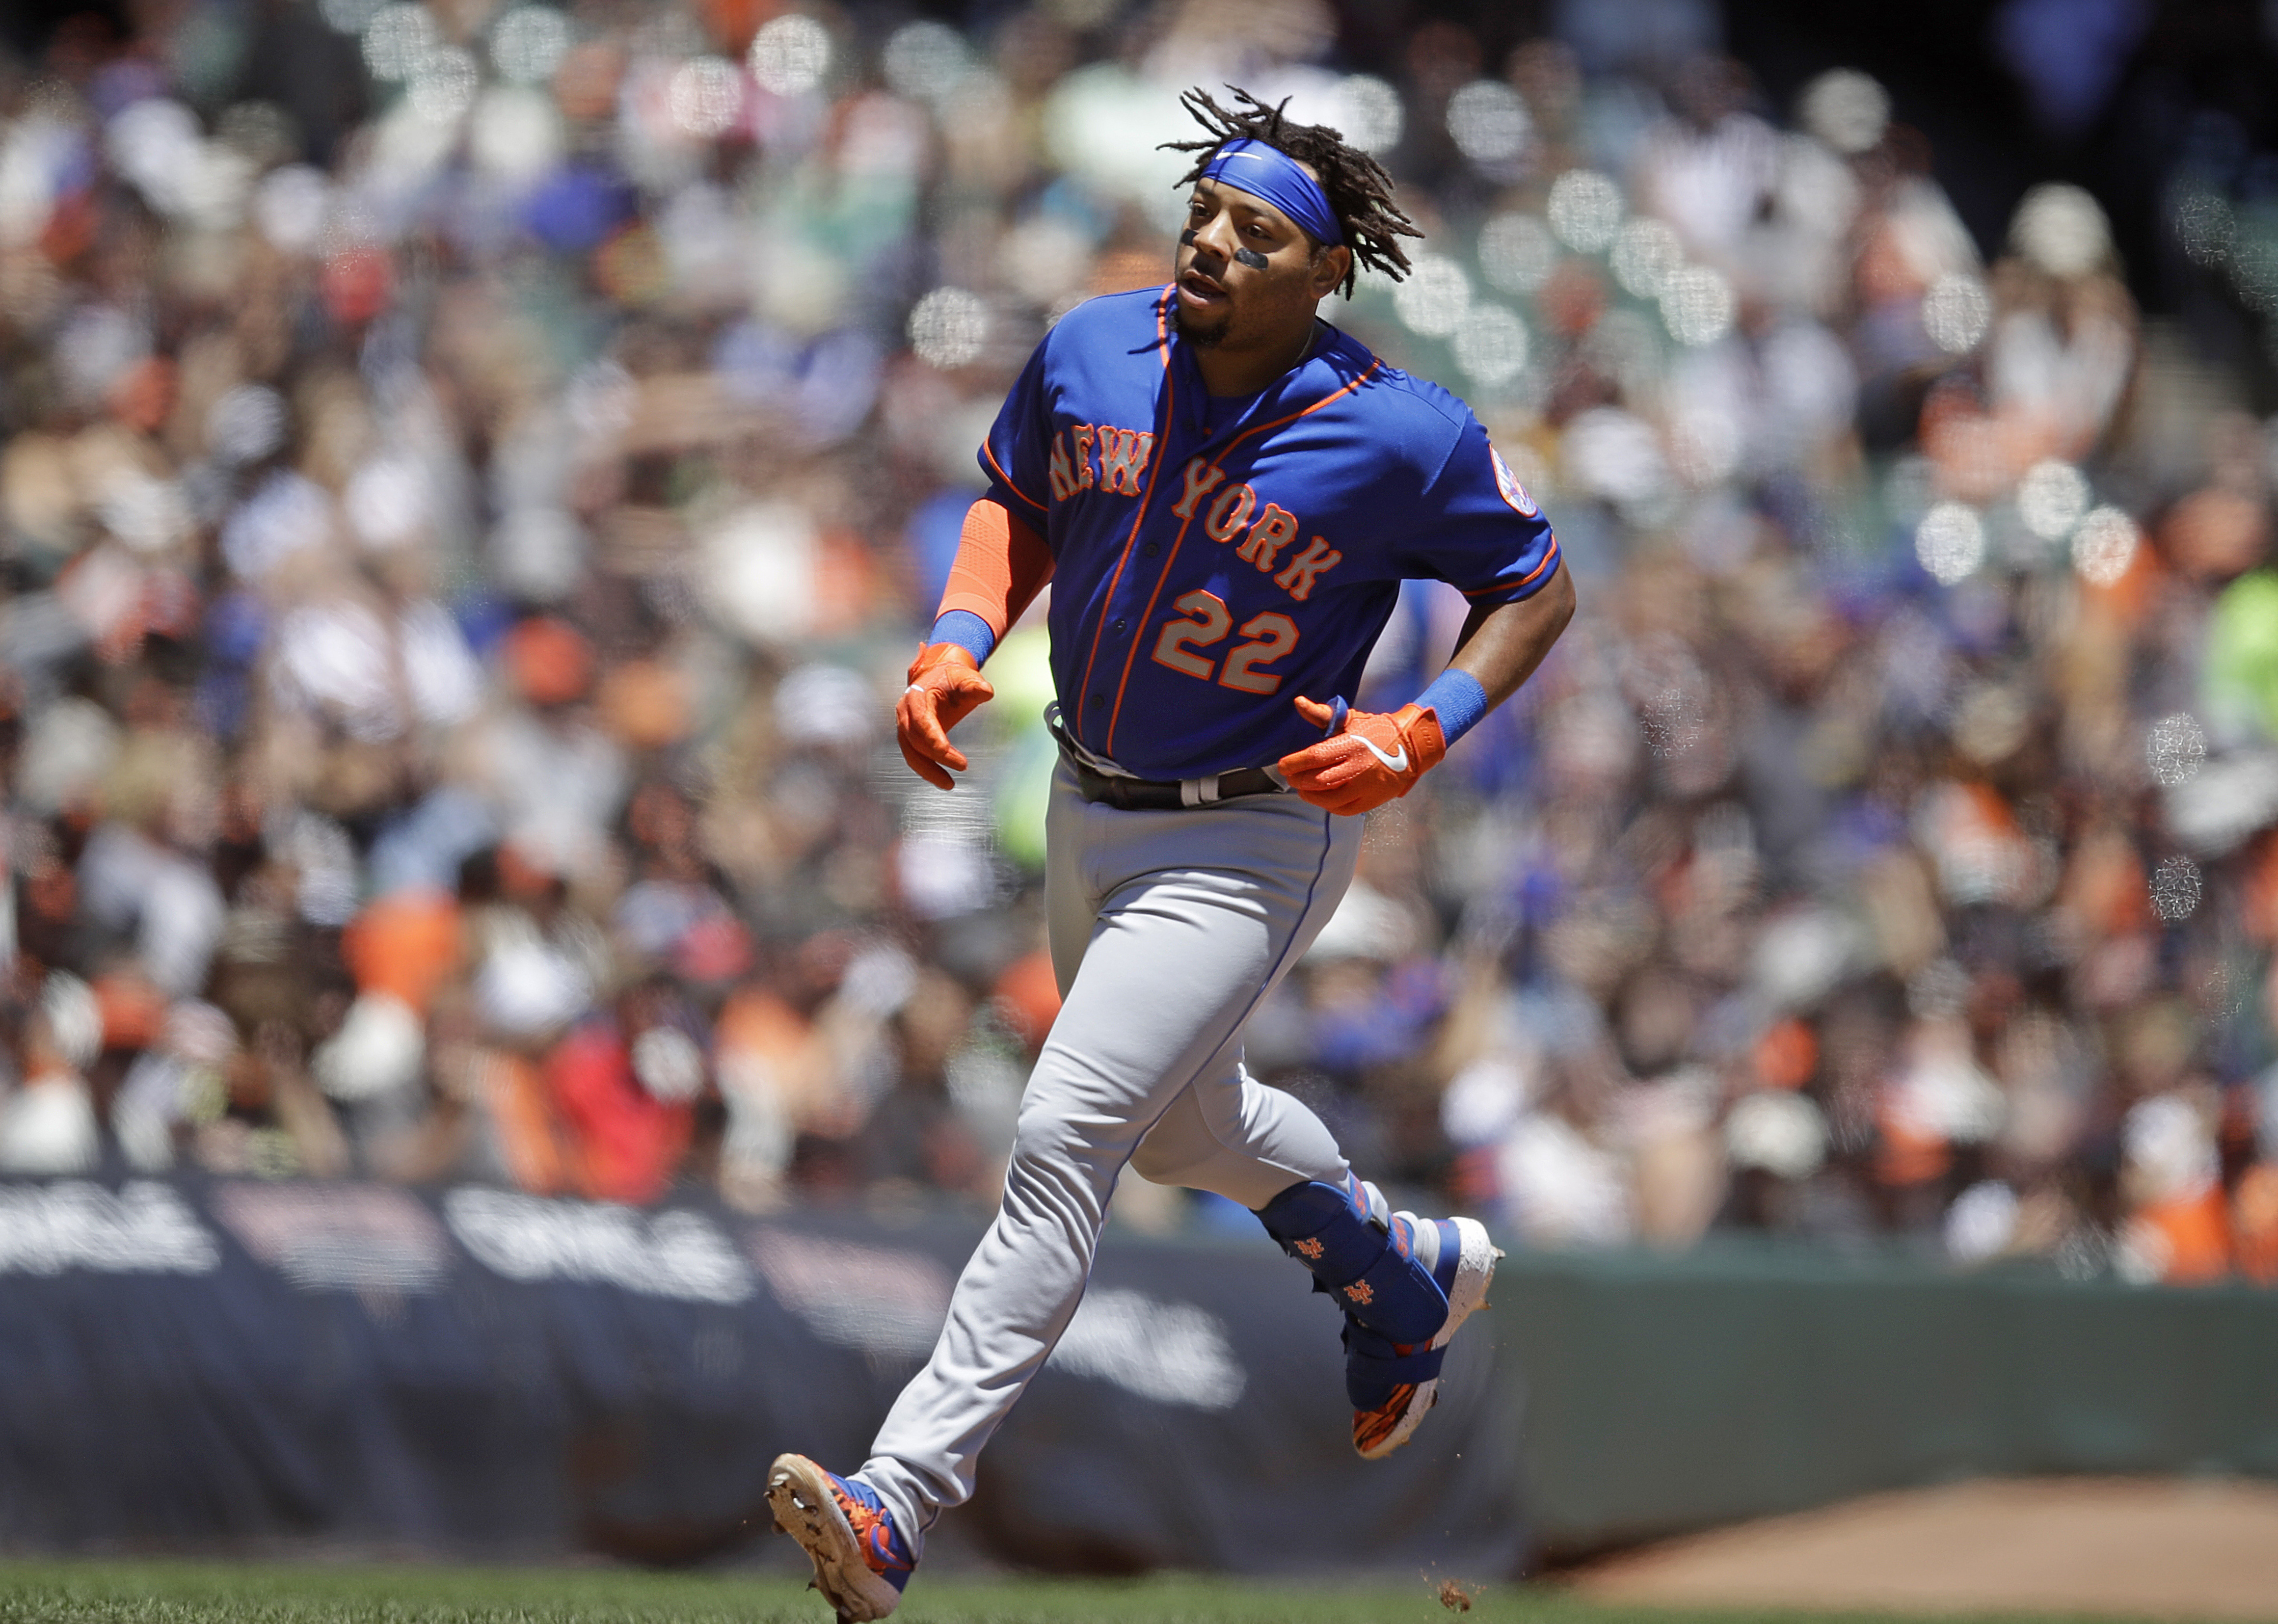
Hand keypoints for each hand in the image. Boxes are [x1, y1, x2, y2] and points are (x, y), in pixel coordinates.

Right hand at [897, 643, 994, 789]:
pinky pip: (914, 757)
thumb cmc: (952, 678)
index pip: (922, 721)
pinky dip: (927, 769)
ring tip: (949, 785)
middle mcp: (905, 713)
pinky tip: (943, 780)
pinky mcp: (909, 737)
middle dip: (936, 756)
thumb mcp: (965, 677)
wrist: (937, 676)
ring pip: (911, 754)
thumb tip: (987, 692)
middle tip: (963, 765)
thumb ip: (974, 685)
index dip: (932, 737)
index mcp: (917, 697)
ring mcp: (904, 726)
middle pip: (915, 740)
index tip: (946, 751)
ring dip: (928, 771)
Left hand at [1277, 695, 1445, 814]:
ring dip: (1310, 796)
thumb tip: (1298, 702)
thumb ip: (1322, 714)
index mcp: (1352, 744)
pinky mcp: (1373, 799)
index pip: (1315, 756)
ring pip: (1330, 799)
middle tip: (1291, 777)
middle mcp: (1359, 766)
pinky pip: (1344, 809)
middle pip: (1318, 780)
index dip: (1294, 763)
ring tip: (1303, 789)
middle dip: (1299, 780)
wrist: (1412, 746)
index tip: (1283, 766)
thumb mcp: (1350, 719)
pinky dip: (1329, 805)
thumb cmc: (1376, 731)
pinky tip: (1322, 798)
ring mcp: (1367, 786)